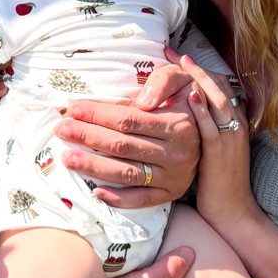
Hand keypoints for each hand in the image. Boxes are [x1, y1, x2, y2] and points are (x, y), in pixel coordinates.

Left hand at [55, 88, 199, 206]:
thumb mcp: (181, 78)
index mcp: (179, 124)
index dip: (98, 114)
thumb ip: (162, 81)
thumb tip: (140, 101)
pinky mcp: (171, 193)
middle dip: (88, 136)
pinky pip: (142, 199)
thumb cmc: (187, 97)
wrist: (214, 129)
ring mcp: (175, 176)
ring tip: (68, 158)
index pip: (129, 120)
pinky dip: (119, 198)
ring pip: (128, 173)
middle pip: (123, 145)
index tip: (74, 108)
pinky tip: (96, 192)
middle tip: (62, 130)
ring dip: (94, 166)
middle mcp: (179, 153)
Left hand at [180, 57, 259, 234]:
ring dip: (199, 80)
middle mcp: (235, 125)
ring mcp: (230, 138)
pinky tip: (191, 96)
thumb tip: (181, 107)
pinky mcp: (221, 153)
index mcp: (234, 121)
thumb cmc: (218, 179)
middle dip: (196, 67)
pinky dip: (203, 109)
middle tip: (176, 53)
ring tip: (183, 64)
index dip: (198, 69)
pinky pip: (212, 126)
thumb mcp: (214, 146)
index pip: (219, 85)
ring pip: (218, 101)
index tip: (177, 55)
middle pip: (219, 87)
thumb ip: (203, 125)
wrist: (232, 209)